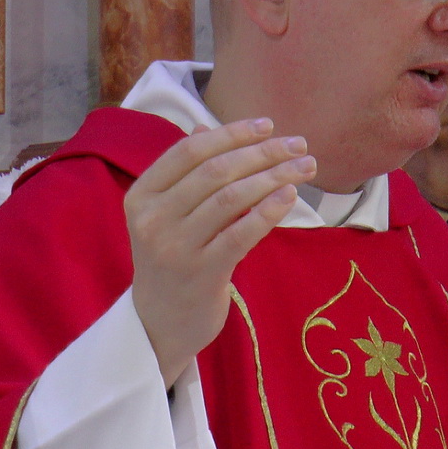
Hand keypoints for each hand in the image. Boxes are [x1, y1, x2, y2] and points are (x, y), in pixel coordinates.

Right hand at [123, 118, 316, 385]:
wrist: (159, 323)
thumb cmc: (173, 259)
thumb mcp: (167, 214)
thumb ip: (185, 173)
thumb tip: (206, 128)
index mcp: (142, 195)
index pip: (190, 151)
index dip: (232, 133)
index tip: (269, 125)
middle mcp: (153, 219)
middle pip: (216, 171)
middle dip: (263, 153)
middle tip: (300, 144)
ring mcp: (176, 248)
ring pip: (232, 198)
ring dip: (274, 177)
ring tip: (305, 167)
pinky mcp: (202, 274)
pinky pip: (240, 234)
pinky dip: (268, 211)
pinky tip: (290, 196)